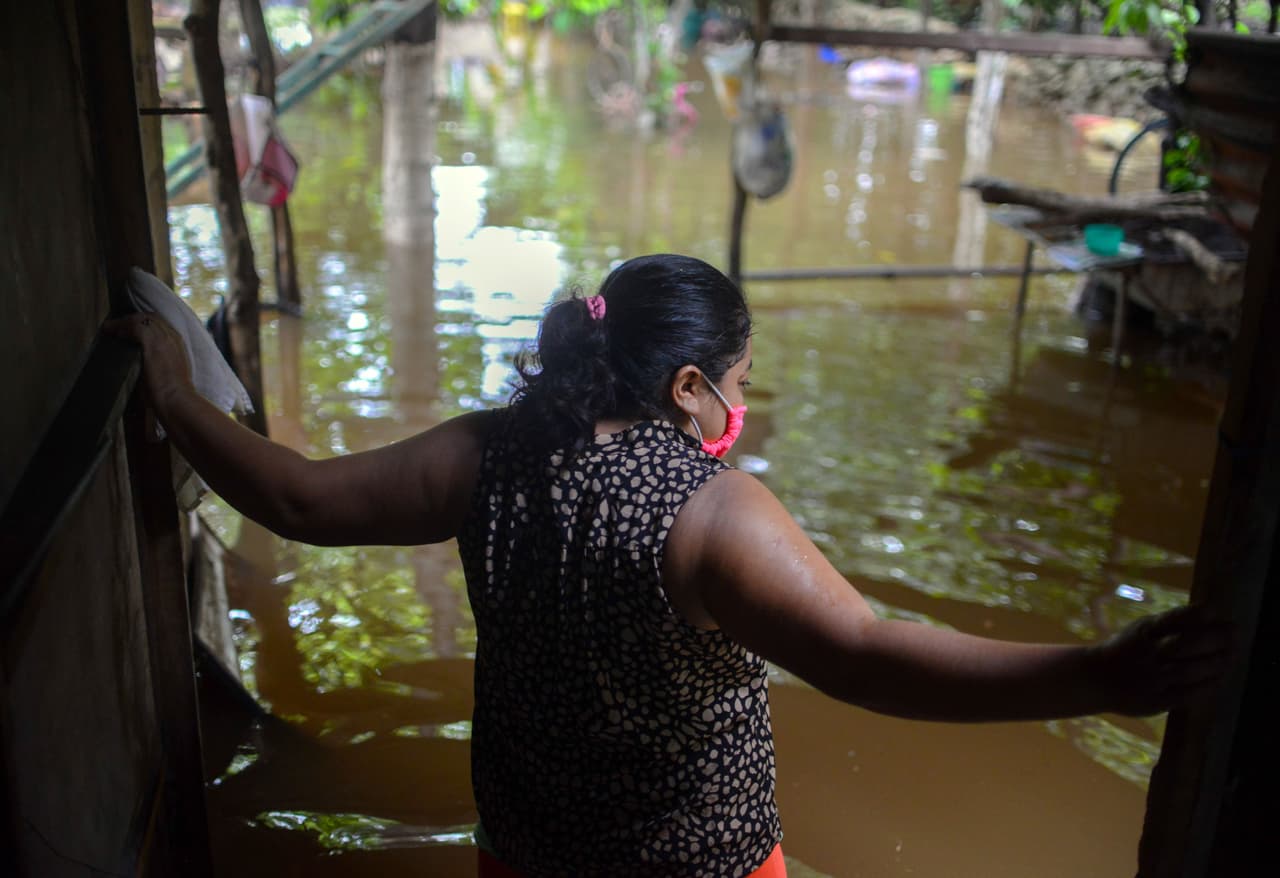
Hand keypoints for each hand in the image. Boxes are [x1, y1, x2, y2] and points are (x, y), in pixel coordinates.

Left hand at [102, 313, 193, 413]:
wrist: (177, 399)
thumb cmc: (173, 394)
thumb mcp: (170, 374)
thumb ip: (161, 364)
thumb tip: (145, 365)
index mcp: (179, 344)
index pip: (160, 325)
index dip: (144, 325)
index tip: (129, 329)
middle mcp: (173, 336)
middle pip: (151, 318)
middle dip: (132, 320)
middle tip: (116, 326)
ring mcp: (164, 338)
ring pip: (141, 319)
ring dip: (124, 322)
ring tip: (110, 328)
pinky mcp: (153, 342)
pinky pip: (134, 325)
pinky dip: (121, 326)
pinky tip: (111, 332)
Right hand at [1090, 604, 1234, 716]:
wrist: (1095, 679)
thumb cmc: (1125, 651)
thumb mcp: (1140, 630)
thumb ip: (1168, 624)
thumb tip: (1208, 613)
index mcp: (1142, 633)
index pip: (1173, 620)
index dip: (1197, 614)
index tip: (1218, 611)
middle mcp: (1147, 654)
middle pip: (1186, 645)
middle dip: (1214, 639)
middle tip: (1235, 635)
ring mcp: (1151, 678)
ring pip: (1189, 670)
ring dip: (1215, 664)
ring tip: (1232, 657)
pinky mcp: (1154, 700)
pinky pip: (1185, 694)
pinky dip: (1205, 686)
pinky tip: (1219, 679)